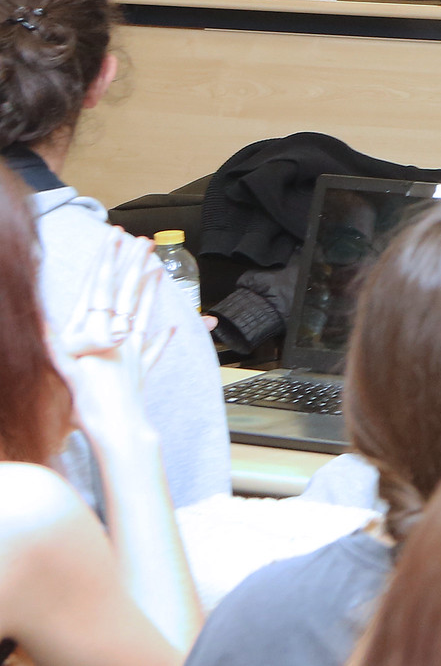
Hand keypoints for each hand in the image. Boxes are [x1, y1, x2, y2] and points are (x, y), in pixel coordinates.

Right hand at [54, 233, 171, 447]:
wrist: (118, 431)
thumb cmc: (90, 405)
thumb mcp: (66, 370)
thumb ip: (56, 344)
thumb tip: (40, 319)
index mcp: (98, 333)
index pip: (103, 288)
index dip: (109, 262)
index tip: (114, 238)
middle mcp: (118, 337)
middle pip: (126, 293)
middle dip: (133, 265)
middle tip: (143, 240)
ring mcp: (132, 352)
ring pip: (142, 312)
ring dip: (149, 288)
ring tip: (157, 267)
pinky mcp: (140, 371)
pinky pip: (153, 348)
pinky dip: (161, 337)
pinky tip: (170, 327)